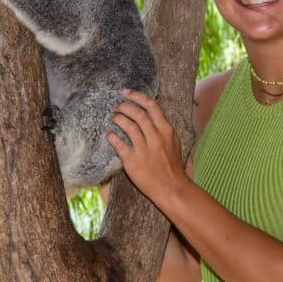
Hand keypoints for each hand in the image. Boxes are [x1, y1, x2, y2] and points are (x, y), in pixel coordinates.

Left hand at [107, 89, 187, 204]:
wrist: (172, 188)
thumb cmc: (172, 165)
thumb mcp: (173, 141)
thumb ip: (162, 127)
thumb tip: (148, 113)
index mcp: (167, 130)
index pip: (151, 106)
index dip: (137, 96)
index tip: (126, 92)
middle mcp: (156, 137)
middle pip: (138, 114)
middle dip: (124, 106)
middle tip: (117, 106)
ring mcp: (145, 149)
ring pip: (128, 126)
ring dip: (118, 119)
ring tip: (113, 117)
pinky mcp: (133, 162)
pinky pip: (119, 145)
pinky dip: (112, 137)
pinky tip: (109, 135)